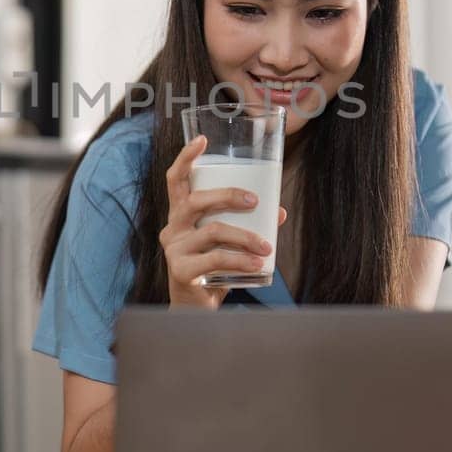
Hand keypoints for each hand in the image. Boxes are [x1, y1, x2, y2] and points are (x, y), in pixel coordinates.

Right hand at [159, 135, 283, 308]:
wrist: (197, 311)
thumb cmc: (212, 271)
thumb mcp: (228, 244)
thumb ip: (249, 225)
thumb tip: (279, 211)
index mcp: (180, 216)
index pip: (176, 180)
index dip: (186, 158)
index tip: (202, 140)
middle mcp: (172, 228)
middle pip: (196, 201)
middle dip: (229, 195)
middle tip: (256, 201)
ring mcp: (174, 250)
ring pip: (213, 231)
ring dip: (245, 236)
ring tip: (267, 246)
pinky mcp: (181, 271)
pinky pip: (216, 259)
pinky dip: (241, 260)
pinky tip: (259, 265)